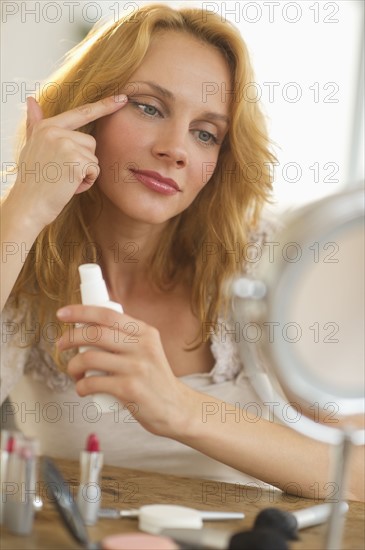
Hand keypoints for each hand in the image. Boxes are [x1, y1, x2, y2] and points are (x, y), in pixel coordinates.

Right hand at [7, 94, 127, 227]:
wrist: (28, 205)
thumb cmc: (32, 181)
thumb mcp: (32, 147)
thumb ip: (35, 124)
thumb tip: (32, 100)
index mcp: (47, 126)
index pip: (81, 113)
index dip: (104, 105)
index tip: (123, 97)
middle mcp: (55, 131)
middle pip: (90, 142)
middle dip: (83, 162)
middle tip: (62, 175)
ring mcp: (65, 144)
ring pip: (94, 157)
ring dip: (85, 173)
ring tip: (64, 181)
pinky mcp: (75, 160)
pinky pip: (95, 170)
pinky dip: (86, 182)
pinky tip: (69, 186)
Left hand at [56, 305, 190, 437]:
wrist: (175, 408)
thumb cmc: (153, 378)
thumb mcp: (148, 349)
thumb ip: (127, 337)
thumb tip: (89, 324)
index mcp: (145, 332)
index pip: (108, 314)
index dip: (81, 311)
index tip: (62, 314)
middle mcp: (143, 346)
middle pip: (96, 334)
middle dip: (70, 337)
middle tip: (61, 345)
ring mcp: (136, 368)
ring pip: (89, 358)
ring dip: (73, 366)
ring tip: (75, 373)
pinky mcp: (130, 389)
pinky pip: (93, 383)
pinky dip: (81, 386)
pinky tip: (82, 389)